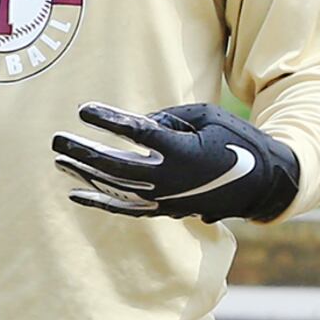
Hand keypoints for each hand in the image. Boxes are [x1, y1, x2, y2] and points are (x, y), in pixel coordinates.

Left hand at [52, 103, 298, 223]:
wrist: (263, 182)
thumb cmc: (235, 140)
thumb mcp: (207, 117)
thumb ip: (167, 117)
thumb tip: (133, 125)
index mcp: (184, 151)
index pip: (137, 134)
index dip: (108, 120)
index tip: (83, 109)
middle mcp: (171, 178)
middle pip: (116, 164)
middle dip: (83, 151)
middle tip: (55, 139)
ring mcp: (166, 198)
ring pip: (115, 187)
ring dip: (84, 173)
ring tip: (59, 159)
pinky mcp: (166, 210)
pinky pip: (126, 208)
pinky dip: (99, 202)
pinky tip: (74, 193)